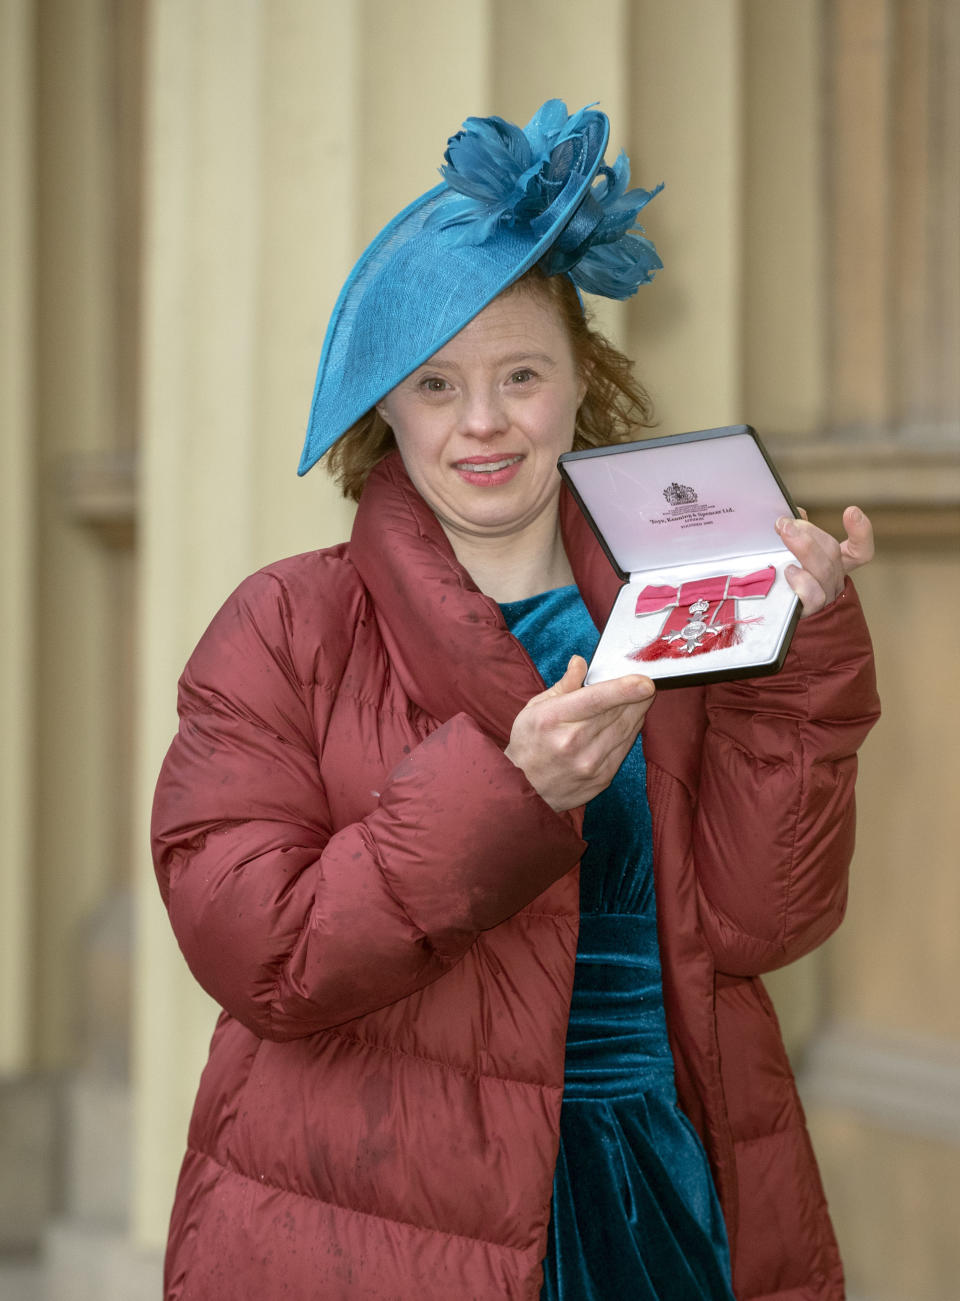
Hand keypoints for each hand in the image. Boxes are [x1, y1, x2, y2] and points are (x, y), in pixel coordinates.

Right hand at [504, 655, 655, 811]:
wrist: (525, 789)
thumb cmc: (528, 743)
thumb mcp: (535, 708)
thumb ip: (563, 685)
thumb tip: (581, 663)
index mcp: (553, 719)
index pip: (595, 700)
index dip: (623, 689)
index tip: (646, 681)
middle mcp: (573, 743)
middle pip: (616, 713)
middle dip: (636, 696)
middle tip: (645, 682)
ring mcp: (590, 764)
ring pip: (626, 730)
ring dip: (637, 711)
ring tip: (640, 698)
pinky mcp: (602, 778)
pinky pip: (625, 748)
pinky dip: (630, 731)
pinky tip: (629, 720)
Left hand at [776, 505, 873, 616]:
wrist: (776, 631)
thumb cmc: (783, 590)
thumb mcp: (791, 560)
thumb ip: (797, 536)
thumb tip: (795, 513)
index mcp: (834, 568)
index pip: (859, 551)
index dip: (861, 532)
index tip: (851, 511)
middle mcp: (834, 583)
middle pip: (834, 554)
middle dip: (810, 533)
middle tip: (786, 522)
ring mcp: (824, 600)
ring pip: (824, 571)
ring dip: (805, 548)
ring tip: (785, 532)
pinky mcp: (808, 614)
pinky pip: (813, 596)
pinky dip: (803, 581)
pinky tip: (790, 571)